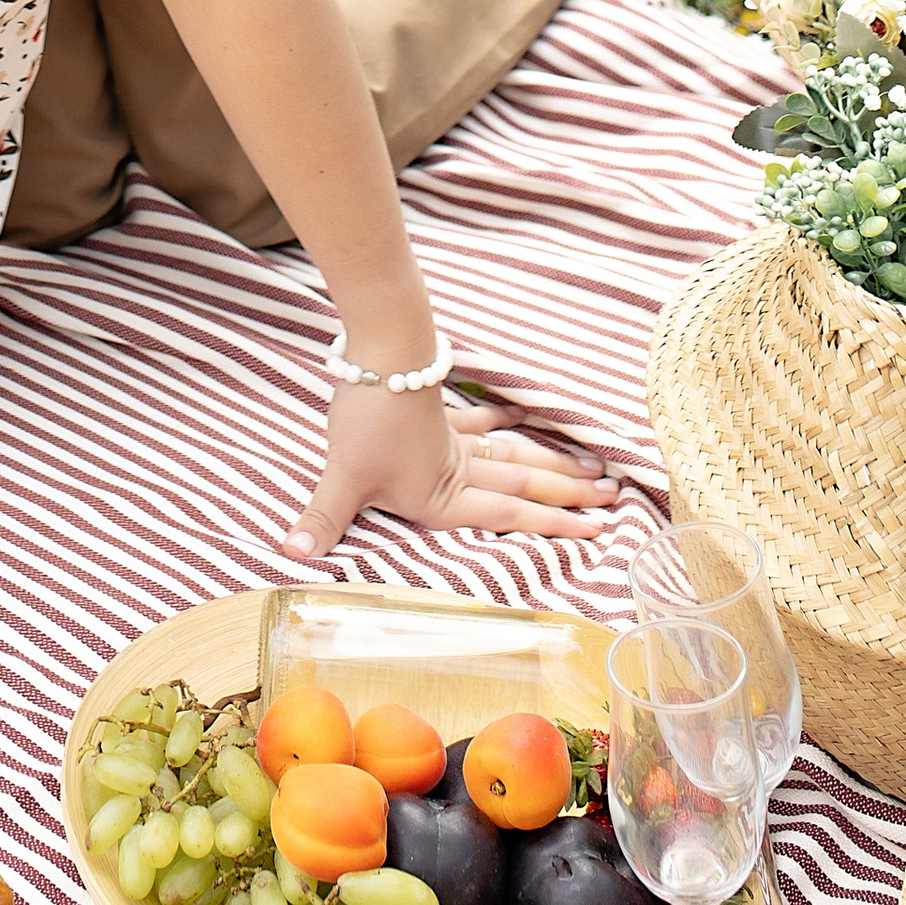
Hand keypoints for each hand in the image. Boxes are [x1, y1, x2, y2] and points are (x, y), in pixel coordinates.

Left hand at [288, 386, 620, 548]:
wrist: (379, 350)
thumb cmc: (366, 418)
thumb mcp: (342, 476)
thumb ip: (323, 519)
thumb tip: (291, 553)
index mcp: (442, 495)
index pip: (509, 516)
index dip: (553, 527)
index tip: (597, 531)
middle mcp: (458, 469)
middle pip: (525, 484)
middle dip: (569, 497)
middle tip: (614, 501)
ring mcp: (453, 436)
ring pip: (515, 453)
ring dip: (553, 463)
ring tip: (594, 469)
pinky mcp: (441, 407)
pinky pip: (483, 419)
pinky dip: (506, 419)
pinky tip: (523, 415)